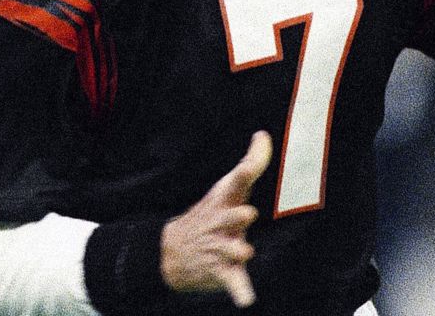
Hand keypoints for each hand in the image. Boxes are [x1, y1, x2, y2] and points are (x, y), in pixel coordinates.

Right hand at [160, 130, 271, 308]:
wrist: (170, 252)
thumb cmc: (210, 215)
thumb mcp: (225, 189)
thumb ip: (250, 163)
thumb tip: (263, 135)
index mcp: (224, 201)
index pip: (236, 181)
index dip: (246, 170)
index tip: (252, 158)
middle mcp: (221, 223)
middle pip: (231, 217)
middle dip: (237, 216)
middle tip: (248, 213)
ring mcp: (220, 248)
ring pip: (232, 251)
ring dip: (238, 252)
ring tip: (245, 252)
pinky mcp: (223, 273)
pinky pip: (234, 283)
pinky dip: (240, 291)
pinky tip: (246, 299)